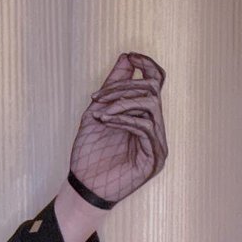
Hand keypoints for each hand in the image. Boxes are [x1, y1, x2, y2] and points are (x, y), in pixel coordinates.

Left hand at [69, 51, 167, 205]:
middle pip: (152, 90)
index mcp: (143, 115)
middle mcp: (155, 127)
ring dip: (121, 104)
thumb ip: (114, 87)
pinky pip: (146, 127)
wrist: (83, 185)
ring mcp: (157, 143)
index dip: (148, 65)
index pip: (157, 82)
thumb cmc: (89, 153)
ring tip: (100, 114)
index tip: (131, 56)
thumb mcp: (98, 112)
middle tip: (96, 98)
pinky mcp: (155, 158)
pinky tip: (106, 122)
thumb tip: (127, 58)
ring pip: (150, 105)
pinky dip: (124, 119)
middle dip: (123, 88)